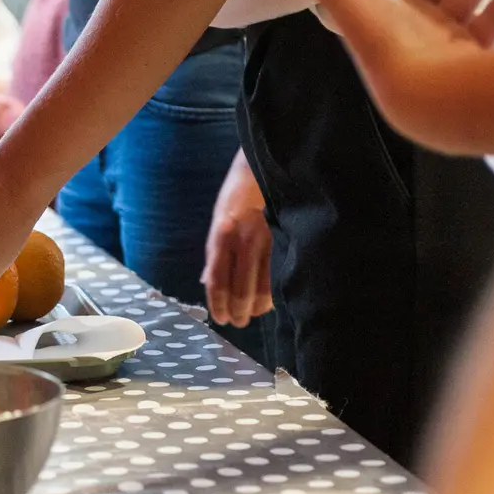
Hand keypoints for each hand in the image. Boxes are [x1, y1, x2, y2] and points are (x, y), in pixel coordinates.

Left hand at [204, 154, 272, 327]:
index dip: (218, 304)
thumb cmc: (238, 199)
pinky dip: (275, 292)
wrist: (263, 171)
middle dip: (238, 312)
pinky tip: (271, 300)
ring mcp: (267, 239)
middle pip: (240, 289)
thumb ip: (214, 255)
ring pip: (264, 287)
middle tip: (238, 322)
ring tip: (254, 314)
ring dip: (257, 307)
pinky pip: (280, 275)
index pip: (217, 280)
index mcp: (221, 236)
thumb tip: (207, 283)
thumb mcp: (219, 223)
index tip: (220, 318)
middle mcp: (243, 239)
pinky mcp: (286, 239)